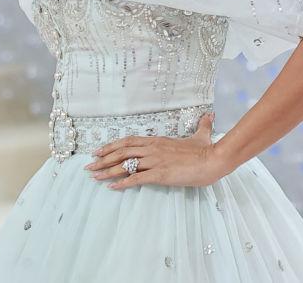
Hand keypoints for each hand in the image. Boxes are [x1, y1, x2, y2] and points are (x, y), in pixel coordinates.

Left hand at [84, 112, 229, 189]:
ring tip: (94, 177)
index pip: (128, 141)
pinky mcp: (159, 174)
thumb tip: (209, 115)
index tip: (99, 151)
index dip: (112, 146)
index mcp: (157, 141)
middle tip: (89, 166)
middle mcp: (152, 149)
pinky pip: (136, 178)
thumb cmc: (206, 150)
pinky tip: (112, 187)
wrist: (213, 160)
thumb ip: (202, 126)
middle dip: (103, 159)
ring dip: (107, 171)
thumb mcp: (201, 136)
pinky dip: (122, 183)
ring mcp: (155, 161)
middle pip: (122, 152)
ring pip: (125, 165)